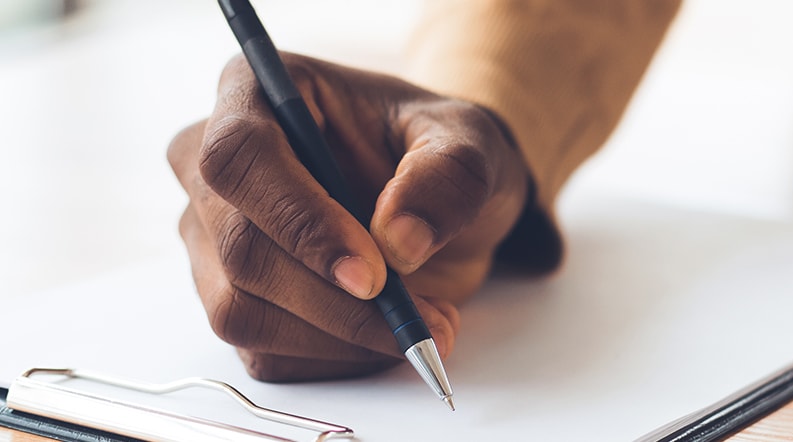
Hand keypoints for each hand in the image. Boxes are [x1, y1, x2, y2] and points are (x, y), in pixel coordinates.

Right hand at [167, 53, 530, 380]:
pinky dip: (336, 358)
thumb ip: (448, 175)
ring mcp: (213, 238)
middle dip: (336, 300)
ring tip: (427, 322)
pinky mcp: (235, 298)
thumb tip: (400, 239)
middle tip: (424, 316)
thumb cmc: (440, 151)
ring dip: (342, 337)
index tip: (371, 272)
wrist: (442, 200)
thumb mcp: (471, 142)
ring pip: (242, 311)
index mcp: (257, 93)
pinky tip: (390, 335)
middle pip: (239, 247)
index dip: (299, 220)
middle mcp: (215, 167)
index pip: (239, 157)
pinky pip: (263, 351)